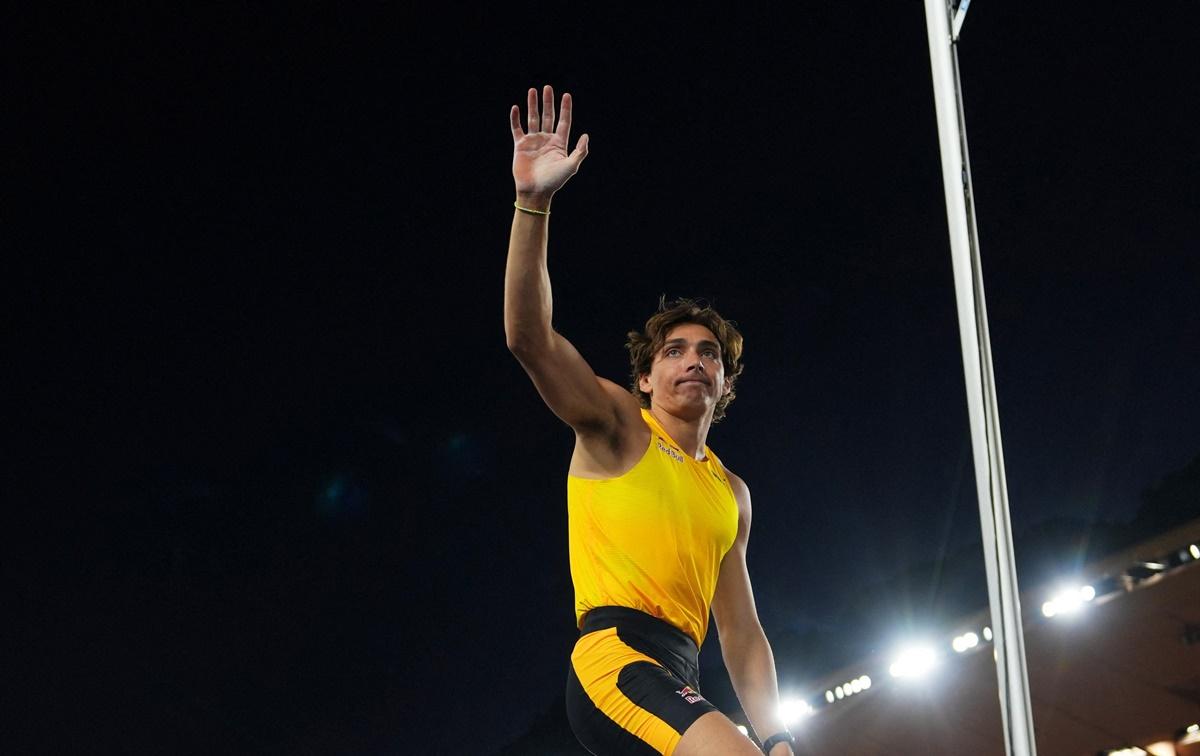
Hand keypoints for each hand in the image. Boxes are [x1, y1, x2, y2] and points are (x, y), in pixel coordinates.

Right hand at [510, 85, 588, 203]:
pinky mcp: (520, 146)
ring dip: (532, 105)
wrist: (535, 191)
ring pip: (533, 119)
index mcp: (559, 143)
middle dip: (548, 102)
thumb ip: (580, 151)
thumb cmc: (554, 181)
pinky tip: (516, 107)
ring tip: (532, 90)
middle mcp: (546, 140)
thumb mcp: (571, 166)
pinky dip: (515, 118)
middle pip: (548, 116)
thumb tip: (586, 135)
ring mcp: (533, 142)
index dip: (565, 108)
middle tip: (547, 87)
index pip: (564, 122)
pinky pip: (517, 129)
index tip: (566, 95)